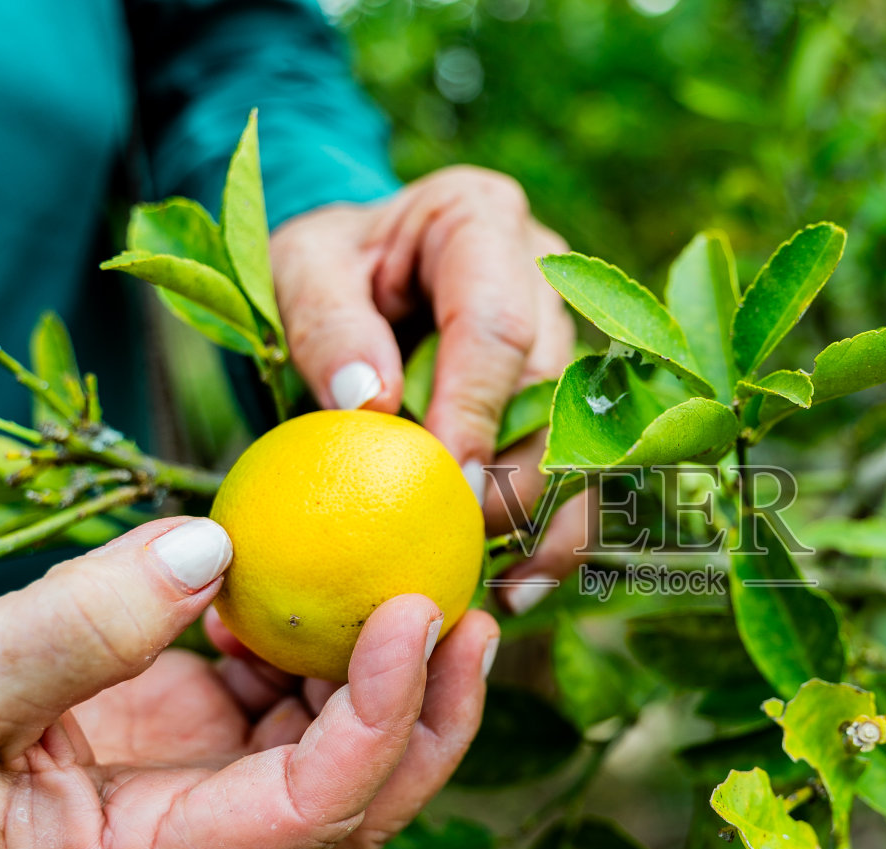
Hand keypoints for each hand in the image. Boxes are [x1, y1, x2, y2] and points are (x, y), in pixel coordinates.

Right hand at [0, 517, 498, 848]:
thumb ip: (71, 631)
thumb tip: (214, 552)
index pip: (303, 816)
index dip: (377, 723)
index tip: (412, 616)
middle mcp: (182, 837)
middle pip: (355, 802)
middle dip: (428, 715)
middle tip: (468, 611)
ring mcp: (190, 783)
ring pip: (333, 747)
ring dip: (388, 672)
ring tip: (422, 581)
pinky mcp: (186, 728)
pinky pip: (284, 692)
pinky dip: (315, 636)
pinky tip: (307, 577)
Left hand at [271, 166, 586, 612]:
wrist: (357, 270)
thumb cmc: (327, 264)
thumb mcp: (300, 267)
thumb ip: (325, 321)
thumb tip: (369, 401)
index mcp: (481, 221)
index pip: (497, 323)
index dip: (479, 407)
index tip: (448, 480)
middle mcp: (544, 277)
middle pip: (556, 387)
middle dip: (518, 475)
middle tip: (468, 544)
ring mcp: (566, 337)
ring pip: (585, 438)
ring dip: (550, 518)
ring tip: (507, 588)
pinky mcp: (569, 399)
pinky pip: (579, 475)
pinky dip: (554, 535)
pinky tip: (517, 589)